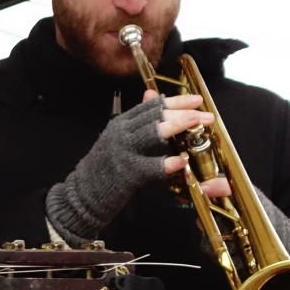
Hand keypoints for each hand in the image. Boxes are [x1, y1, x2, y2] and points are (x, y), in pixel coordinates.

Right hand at [46, 93, 219, 242]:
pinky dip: (165, 164)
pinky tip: (180, 162)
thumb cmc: (106, 167)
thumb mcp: (120, 138)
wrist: (83, 193)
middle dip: (183, 112)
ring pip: (152, 133)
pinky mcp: (125, 172)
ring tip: (198, 124)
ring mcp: (122, 151)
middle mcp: (121, 132)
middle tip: (207, 115)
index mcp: (122, 122)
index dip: (176, 100)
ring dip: (177, 126)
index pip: (151, 105)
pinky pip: (148, 166)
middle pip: (154, 115)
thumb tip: (153, 96)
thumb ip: (137, 120)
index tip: (197, 99)